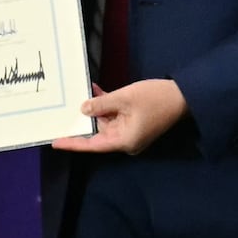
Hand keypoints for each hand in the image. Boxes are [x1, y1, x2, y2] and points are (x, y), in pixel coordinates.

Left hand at [55, 78, 187, 155]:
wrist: (183, 96)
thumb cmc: (155, 98)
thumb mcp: (124, 98)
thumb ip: (101, 104)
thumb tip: (83, 110)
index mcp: (123, 141)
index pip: (92, 145)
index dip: (73, 143)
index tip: (55, 142)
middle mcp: (125, 141)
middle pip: (99, 132)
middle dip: (85, 119)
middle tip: (66, 107)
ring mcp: (131, 134)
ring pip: (106, 123)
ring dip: (97, 109)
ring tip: (84, 91)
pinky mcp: (135, 125)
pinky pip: (115, 118)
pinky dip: (107, 107)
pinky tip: (97, 91)